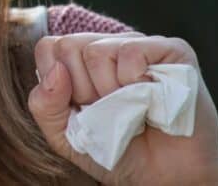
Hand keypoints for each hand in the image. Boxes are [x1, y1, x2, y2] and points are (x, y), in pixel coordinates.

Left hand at [27, 32, 217, 184]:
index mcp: (82, 60)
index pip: (48, 47)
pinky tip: (151, 100)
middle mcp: (109, 45)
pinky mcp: (172, 50)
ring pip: (96, 51)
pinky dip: (135, 83)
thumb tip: (56, 69)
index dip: (59, 84)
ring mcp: (140, 45)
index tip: (82, 108)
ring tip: (131, 109)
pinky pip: (131, 53)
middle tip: (110, 112)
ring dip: (110, 93)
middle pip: (69, 46)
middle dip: (83, 91)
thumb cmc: (116, 152)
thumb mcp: (65, 136)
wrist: (165, 179)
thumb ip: (45, 105)